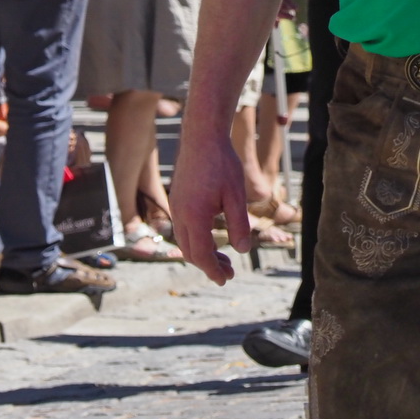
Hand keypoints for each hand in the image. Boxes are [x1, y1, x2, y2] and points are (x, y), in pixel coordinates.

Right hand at [168, 131, 252, 286]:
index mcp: (194, 216)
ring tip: (224, 260)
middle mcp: (180, 215)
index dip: (213, 270)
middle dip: (209, 266)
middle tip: (229, 274)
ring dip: (203, 254)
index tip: (225, 280)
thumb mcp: (236, 195)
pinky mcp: (178, 202)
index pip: (201, 254)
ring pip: (185, 242)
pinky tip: (213, 239)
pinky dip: (197, 241)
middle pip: (191, 253)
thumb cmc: (222, 164)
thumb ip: (239, 224)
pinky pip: (184, 230)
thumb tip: (242, 250)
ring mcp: (176, 208)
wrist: (202, 138)